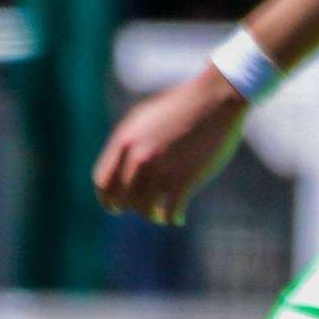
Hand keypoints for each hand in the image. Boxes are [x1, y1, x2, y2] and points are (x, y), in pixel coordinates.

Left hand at [93, 72, 246, 226]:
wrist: (216, 99)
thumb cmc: (184, 106)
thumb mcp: (146, 118)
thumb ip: (130, 141)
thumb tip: (121, 165)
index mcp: (124, 142)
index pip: (103, 182)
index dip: (108, 199)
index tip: (117, 208)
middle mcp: (137, 158)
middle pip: (123, 199)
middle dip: (133, 208)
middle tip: (145, 211)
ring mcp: (161, 169)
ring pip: (145, 209)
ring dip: (153, 216)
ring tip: (162, 216)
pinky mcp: (184, 179)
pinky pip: (170, 211)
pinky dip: (173, 218)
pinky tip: (178, 218)